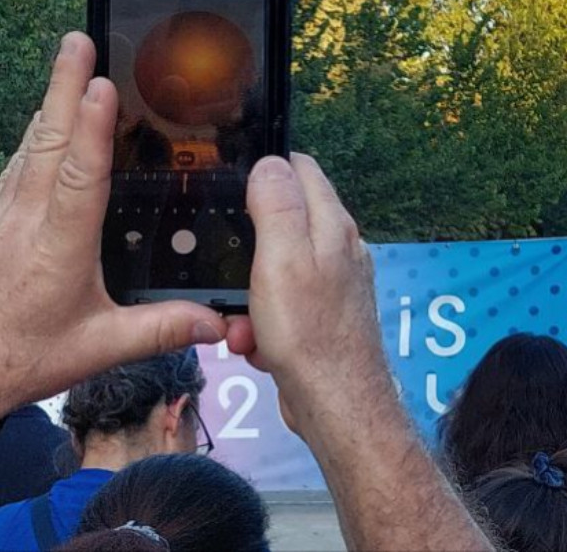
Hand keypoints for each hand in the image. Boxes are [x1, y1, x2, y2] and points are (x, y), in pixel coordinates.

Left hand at [0, 33, 228, 415]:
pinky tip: (48, 119)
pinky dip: (37, 133)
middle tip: (79, 42)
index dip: (90, 130)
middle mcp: (23, 220)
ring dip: (50, 102)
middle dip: (63, 87)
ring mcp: (2, 213)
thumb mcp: (98, 348)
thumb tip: (219, 320)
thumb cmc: (25, 356)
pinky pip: (17, 163)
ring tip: (71, 61)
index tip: (101, 87)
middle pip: (46, 141)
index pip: (76, 177)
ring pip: (28, 145)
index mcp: (56, 247)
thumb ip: (162, 329)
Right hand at [226, 153, 390, 431]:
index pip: (299, 169)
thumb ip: (278, 205)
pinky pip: (278, 308)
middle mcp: (339, 248)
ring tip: (243, 324)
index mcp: (332, 224)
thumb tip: (272, 161)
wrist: (335, 404)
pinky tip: (257, 345)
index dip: (263, 171)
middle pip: (281, 222)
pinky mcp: (321, 318)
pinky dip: (260, 325)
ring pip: (272, 272)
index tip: (227, 189)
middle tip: (228, 274)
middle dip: (246, 248)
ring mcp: (332, 284)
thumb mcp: (282, 257)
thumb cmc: (308, 331)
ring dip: (247, 296)